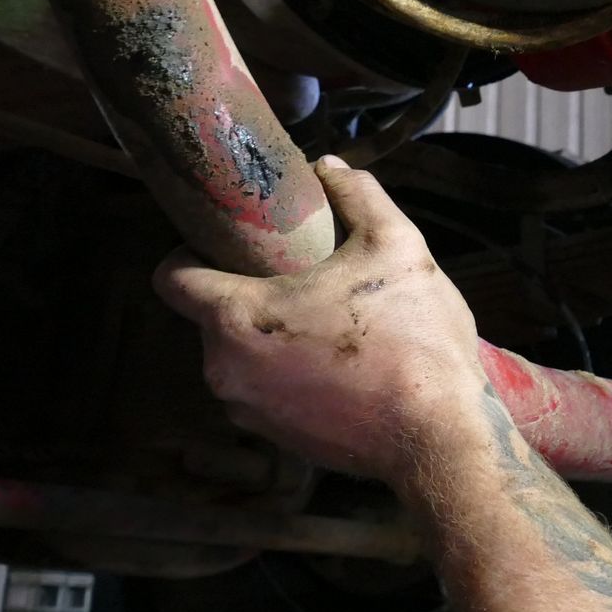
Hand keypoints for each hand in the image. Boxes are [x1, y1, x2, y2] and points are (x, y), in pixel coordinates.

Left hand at [154, 156, 485, 487]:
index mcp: (238, 318)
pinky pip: (270, 393)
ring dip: (273, 337)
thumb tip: (331, 168)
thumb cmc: (414, 342)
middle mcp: (227, 371)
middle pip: (214, 317)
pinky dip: (293, 375)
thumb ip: (358, 196)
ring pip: (243, 358)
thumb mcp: (397, 247)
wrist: (439, 437)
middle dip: (250, 294)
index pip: (171, 278)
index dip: (191, 251)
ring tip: (330, 322)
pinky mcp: (279, 442)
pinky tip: (343, 365)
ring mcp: (251, 413)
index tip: (231, 242)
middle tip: (304, 278)